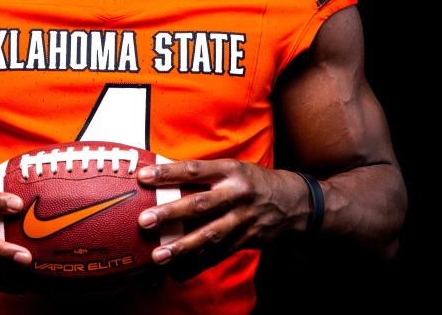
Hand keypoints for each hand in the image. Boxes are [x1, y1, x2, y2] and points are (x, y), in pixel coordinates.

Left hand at [136, 160, 305, 280]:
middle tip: (145, 220)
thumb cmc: (256, 182)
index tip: (143, 176)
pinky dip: (197, 265)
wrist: (298, 204)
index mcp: (231, 171)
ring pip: (210, 235)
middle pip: (201, 205)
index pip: (195, 169)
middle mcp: (237, 194)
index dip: (168, 173)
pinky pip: (218, 255)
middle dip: (171, 214)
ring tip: (158, 256)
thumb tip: (163, 174)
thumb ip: (205, 175)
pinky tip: (177, 273)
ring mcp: (243, 220)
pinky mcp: (246, 240)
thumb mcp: (235, 168)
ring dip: (182, 247)